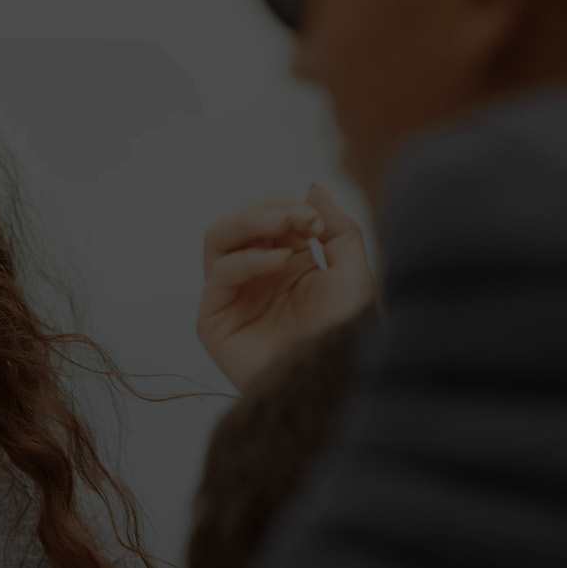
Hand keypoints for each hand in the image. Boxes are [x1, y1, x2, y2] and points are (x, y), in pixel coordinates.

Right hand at [197, 185, 376, 393]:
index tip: (316, 220)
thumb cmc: (345, 335)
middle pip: (237, 223)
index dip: (288, 208)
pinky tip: (279, 264)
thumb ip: (336, 225)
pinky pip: (217, 276)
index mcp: (284, 266)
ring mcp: (232, 299)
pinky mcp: (214, 322)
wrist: (334, 382)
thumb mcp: (352, 270)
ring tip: (284, 226)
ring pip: (217, 239)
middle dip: (267, 210)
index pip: (268, 218)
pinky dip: (246, 261)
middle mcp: (254, 279)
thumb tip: (309, 185)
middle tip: (298, 217)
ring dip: (249, 222)